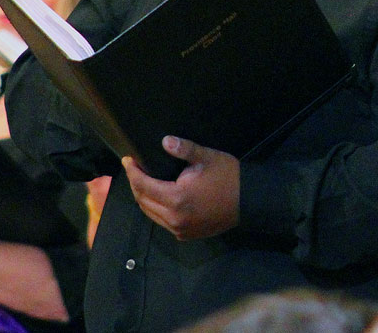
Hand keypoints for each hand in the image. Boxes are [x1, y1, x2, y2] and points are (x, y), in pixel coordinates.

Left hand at [122, 136, 238, 240]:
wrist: (249, 201)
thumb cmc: (228, 176)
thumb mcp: (206, 157)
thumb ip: (183, 149)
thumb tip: (164, 141)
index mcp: (176, 199)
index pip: (143, 185)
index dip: (132, 172)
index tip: (127, 159)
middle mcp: (174, 218)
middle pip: (143, 201)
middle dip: (135, 184)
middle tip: (134, 168)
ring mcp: (179, 229)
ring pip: (150, 214)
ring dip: (144, 198)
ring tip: (143, 181)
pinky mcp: (186, 235)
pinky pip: (162, 222)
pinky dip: (156, 209)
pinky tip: (159, 197)